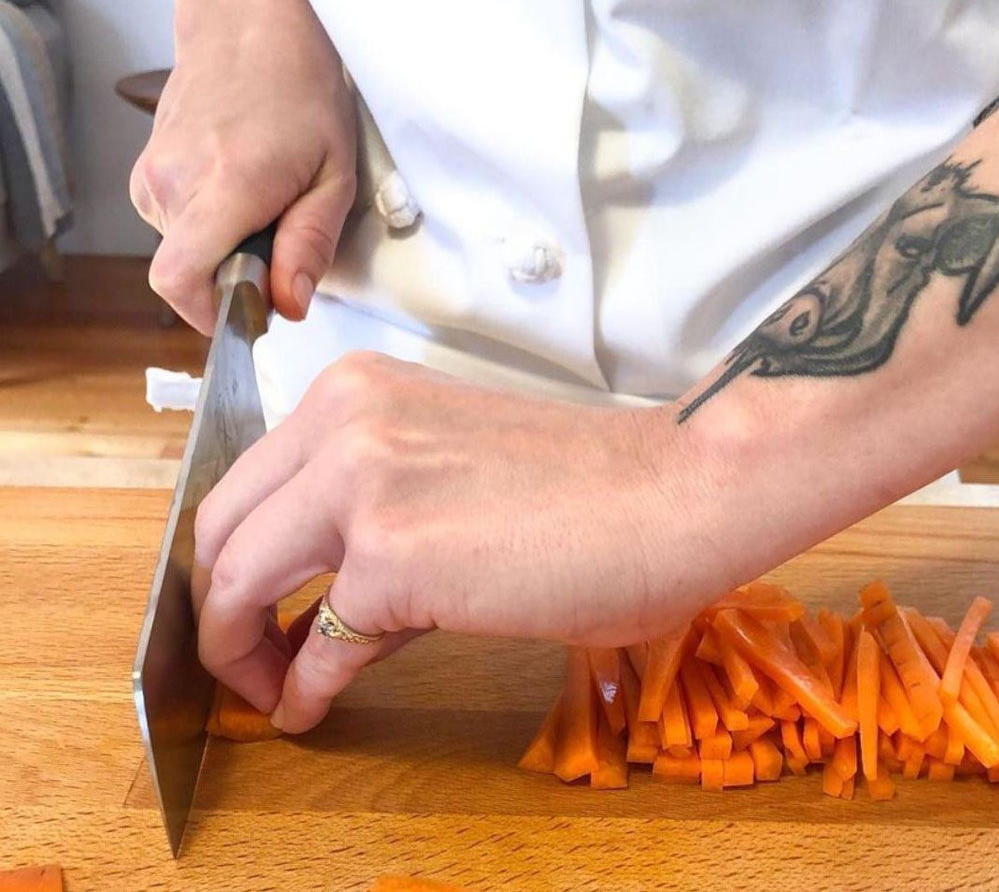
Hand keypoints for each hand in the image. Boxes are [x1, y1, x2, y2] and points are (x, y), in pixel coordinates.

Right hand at [130, 0, 355, 332]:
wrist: (248, 27)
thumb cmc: (301, 93)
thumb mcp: (333, 175)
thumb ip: (310, 244)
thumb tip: (290, 306)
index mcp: (224, 186)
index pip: (179, 279)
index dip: (211, 314)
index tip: (249, 314)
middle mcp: (174, 182)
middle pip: (191, 272)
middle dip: (237, 275)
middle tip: (281, 234)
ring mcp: (151, 174)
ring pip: (185, 249)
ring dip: (225, 245)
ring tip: (263, 199)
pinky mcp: (145, 171)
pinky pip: (177, 225)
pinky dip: (210, 223)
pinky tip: (239, 186)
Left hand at [192, 352, 738, 732]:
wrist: (676, 492)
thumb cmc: (595, 483)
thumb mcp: (454, 471)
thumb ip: (380, 522)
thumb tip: (328, 610)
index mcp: (358, 393)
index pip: (252, 481)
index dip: (236, 555)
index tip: (251, 603)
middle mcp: (344, 424)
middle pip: (223, 531)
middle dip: (220, 606)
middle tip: (243, 654)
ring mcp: (361, 486)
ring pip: (240, 582)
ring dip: (242, 651)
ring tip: (266, 688)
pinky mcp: (392, 560)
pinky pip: (320, 645)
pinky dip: (306, 686)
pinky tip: (310, 706)